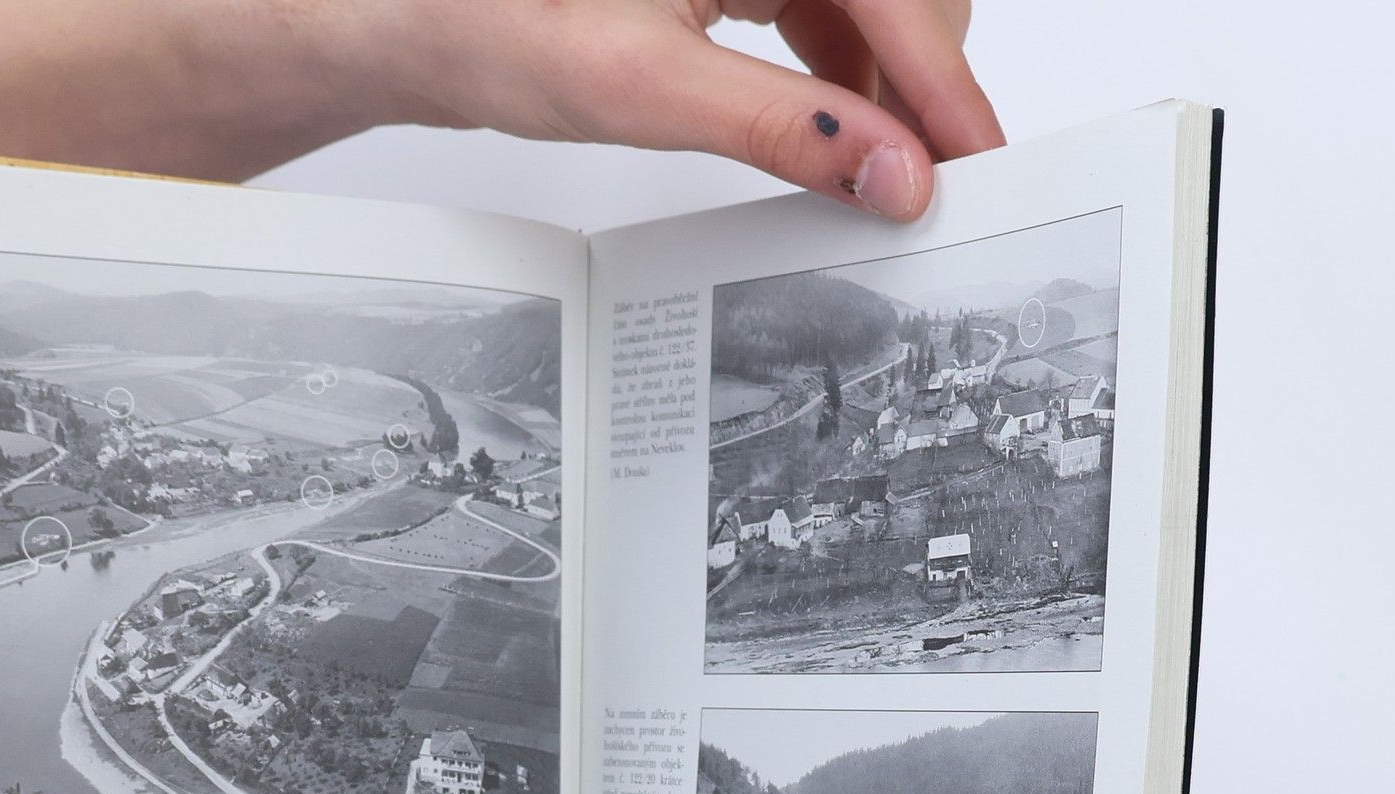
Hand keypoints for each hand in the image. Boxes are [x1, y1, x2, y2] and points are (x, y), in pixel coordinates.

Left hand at [341, 0, 1002, 218]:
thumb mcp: (646, 89)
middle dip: (920, 76)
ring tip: (873, 167)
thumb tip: (887, 173)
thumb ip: (778, 130)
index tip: (970, 156)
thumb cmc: (501, 24)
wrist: (424, 17)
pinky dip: (840, 64)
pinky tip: (828, 127)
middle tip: (927, 175)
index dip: (940, 79)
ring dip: (883, 77)